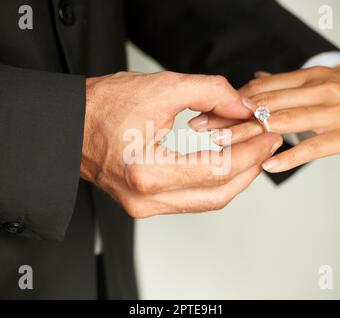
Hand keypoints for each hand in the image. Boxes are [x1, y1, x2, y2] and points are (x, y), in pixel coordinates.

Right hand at [82, 71, 281, 216]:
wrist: (70, 125)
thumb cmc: (103, 106)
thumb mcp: (161, 88)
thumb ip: (210, 92)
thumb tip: (244, 105)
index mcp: (147, 171)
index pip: (217, 169)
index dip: (250, 152)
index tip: (268, 135)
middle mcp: (145, 198)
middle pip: (217, 194)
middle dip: (250, 169)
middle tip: (267, 145)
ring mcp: (144, 207)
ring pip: (206, 201)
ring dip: (234, 178)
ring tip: (251, 153)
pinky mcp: (144, 205)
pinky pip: (191, 200)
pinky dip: (213, 183)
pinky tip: (225, 163)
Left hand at [188, 66, 339, 176]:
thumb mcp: (327, 82)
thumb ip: (290, 83)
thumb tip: (258, 79)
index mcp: (312, 77)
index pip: (262, 89)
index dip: (231, 101)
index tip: (207, 111)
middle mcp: (320, 90)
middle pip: (265, 104)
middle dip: (229, 117)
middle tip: (201, 127)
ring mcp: (335, 112)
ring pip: (283, 123)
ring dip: (248, 134)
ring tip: (222, 144)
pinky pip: (314, 146)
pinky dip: (289, 156)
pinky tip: (267, 164)